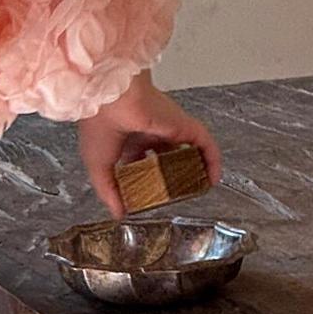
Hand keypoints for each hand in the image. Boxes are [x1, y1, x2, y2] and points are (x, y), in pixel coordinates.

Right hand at [76, 71, 222, 218]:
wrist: (112, 99)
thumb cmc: (100, 126)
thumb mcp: (99, 167)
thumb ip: (109, 192)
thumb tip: (119, 214)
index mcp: (126, 138)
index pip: (139, 159)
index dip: (144, 178)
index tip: (147, 196)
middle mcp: (149, 132)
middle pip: (165, 155)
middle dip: (170, 175)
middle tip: (174, 196)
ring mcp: (169, 128)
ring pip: (186, 150)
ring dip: (193, 168)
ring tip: (197, 188)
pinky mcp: (185, 126)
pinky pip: (206, 145)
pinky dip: (212, 161)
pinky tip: (213, 179)